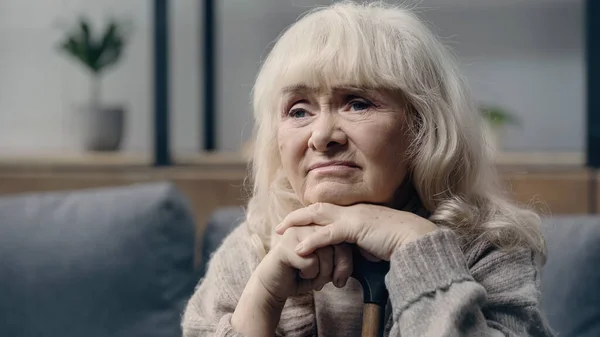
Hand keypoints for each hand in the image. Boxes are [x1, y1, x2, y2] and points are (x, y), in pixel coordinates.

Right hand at [254, 225, 353, 303]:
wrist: (273, 285)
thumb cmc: (301, 273)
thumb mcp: (326, 262)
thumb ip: (339, 252)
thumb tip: (358, 252)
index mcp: (318, 225)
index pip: (344, 236)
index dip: (347, 259)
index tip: (341, 276)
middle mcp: (307, 225)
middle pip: (338, 243)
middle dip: (340, 267)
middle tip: (335, 281)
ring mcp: (295, 233)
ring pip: (325, 253)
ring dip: (324, 273)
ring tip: (316, 280)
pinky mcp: (286, 247)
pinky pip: (311, 262)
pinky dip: (310, 275)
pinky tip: (301, 274)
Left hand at [275, 202, 437, 260]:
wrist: (416, 238)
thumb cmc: (400, 241)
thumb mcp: (376, 241)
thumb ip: (363, 244)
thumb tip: (359, 252)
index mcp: (357, 212)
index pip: (328, 210)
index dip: (310, 216)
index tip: (296, 224)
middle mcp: (352, 210)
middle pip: (317, 208)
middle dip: (296, 216)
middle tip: (280, 226)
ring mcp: (353, 216)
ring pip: (317, 216)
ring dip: (296, 224)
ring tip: (280, 233)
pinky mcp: (356, 228)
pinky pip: (328, 235)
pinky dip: (312, 242)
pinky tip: (300, 249)